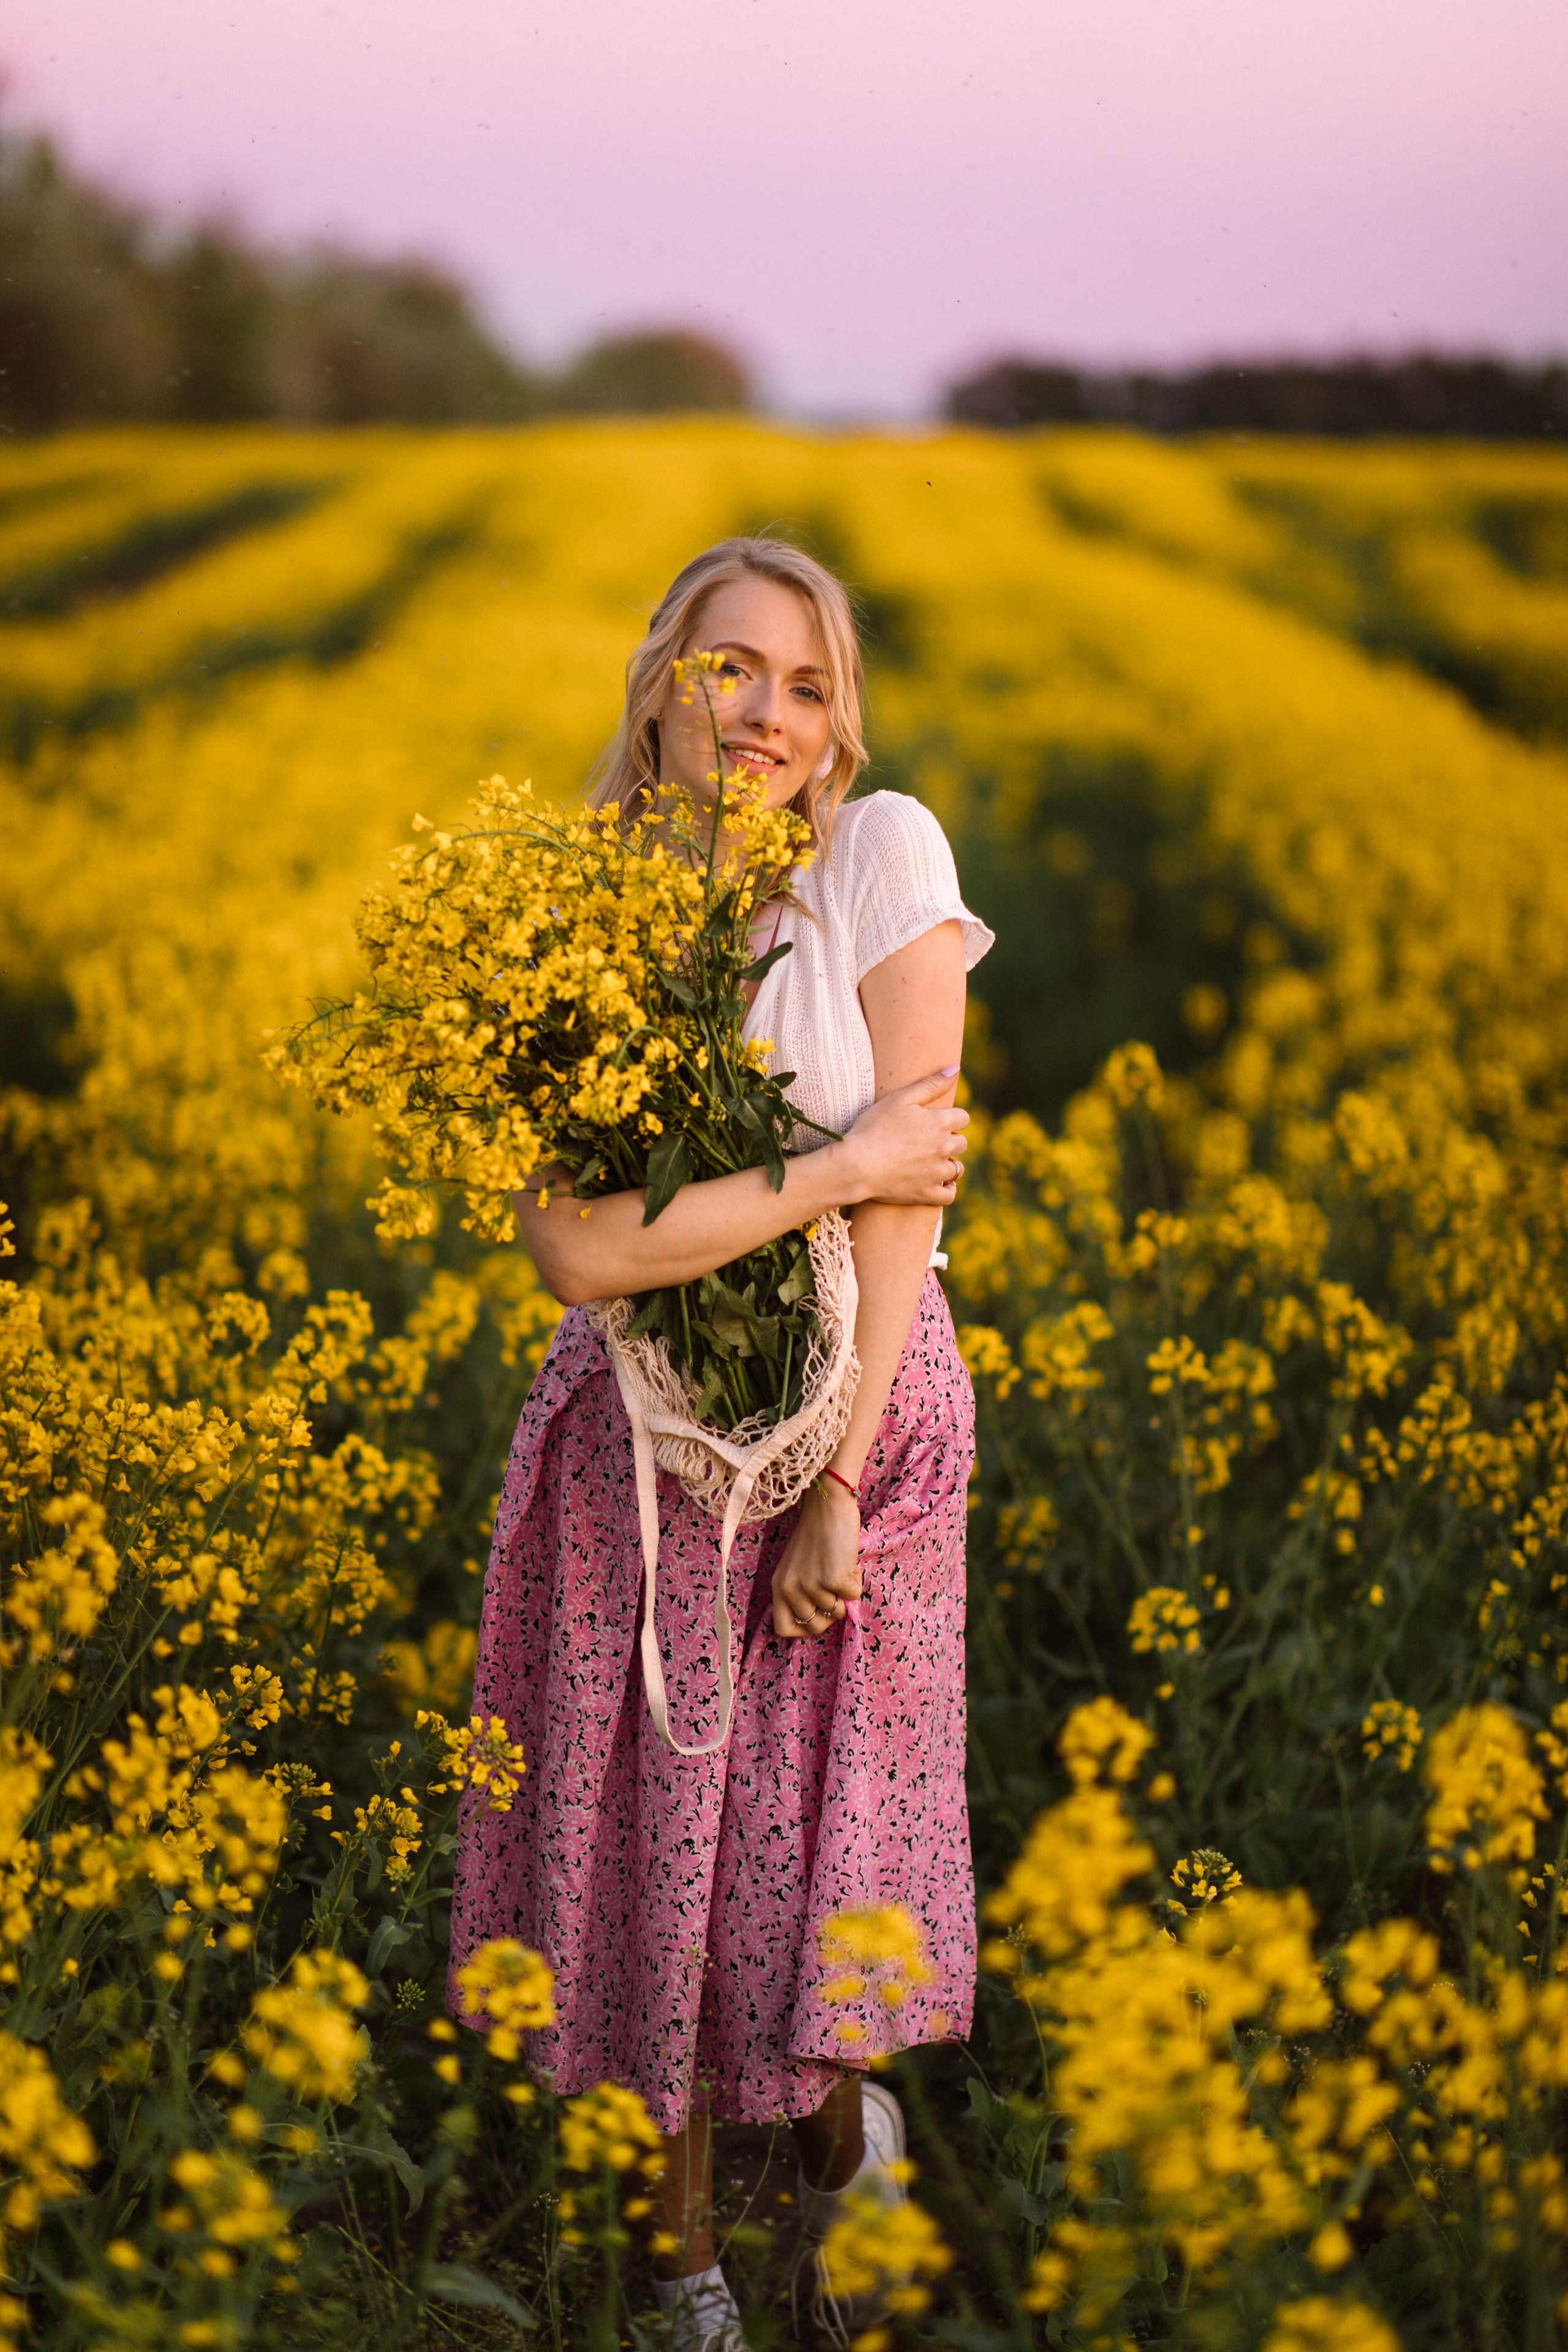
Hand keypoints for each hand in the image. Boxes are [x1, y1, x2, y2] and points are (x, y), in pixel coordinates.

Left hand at [772, 1479, 861, 1639]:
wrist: (828, 1506)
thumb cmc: (815, 1535)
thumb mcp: (796, 1567)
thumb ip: (800, 1593)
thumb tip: (822, 1618)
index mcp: (779, 1586)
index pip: (783, 1628)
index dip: (803, 1628)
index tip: (817, 1617)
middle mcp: (791, 1589)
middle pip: (814, 1626)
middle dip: (830, 1613)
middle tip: (834, 1590)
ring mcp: (812, 1586)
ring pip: (837, 1611)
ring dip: (844, 1593)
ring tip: (839, 1566)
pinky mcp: (834, 1579)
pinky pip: (853, 1596)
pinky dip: (856, 1581)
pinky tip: (848, 1561)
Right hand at [837, 1068, 968, 1208]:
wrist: (857, 1164)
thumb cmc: (874, 1127)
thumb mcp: (900, 1098)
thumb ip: (931, 1084)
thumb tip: (956, 1068)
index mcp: (940, 1122)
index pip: (963, 1118)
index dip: (950, 1118)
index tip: (936, 1121)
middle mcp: (944, 1148)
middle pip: (962, 1143)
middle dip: (949, 1140)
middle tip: (928, 1141)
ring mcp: (937, 1173)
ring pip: (957, 1168)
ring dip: (948, 1164)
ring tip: (930, 1162)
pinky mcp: (927, 1194)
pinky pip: (949, 1194)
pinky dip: (946, 1189)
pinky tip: (937, 1183)